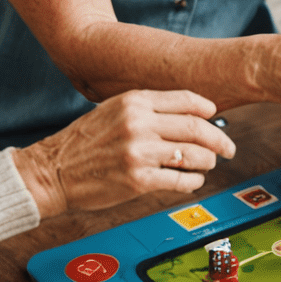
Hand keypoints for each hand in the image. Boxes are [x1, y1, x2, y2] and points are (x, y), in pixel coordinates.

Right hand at [13, 90, 236, 217]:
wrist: (52, 171)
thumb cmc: (86, 141)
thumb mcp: (115, 110)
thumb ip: (150, 109)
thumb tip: (195, 115)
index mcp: (134, 101)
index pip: (187, 100)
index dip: (208, 110)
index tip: (216, 117)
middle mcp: (138, 123)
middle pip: (197, 128)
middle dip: (220, 140)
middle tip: (229, 148)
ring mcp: (139, 152)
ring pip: (194, 154)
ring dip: (208, 161)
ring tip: (208, 164)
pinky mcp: (138, 180)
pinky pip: (181, 180)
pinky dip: (193, 181)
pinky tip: (192, 180)